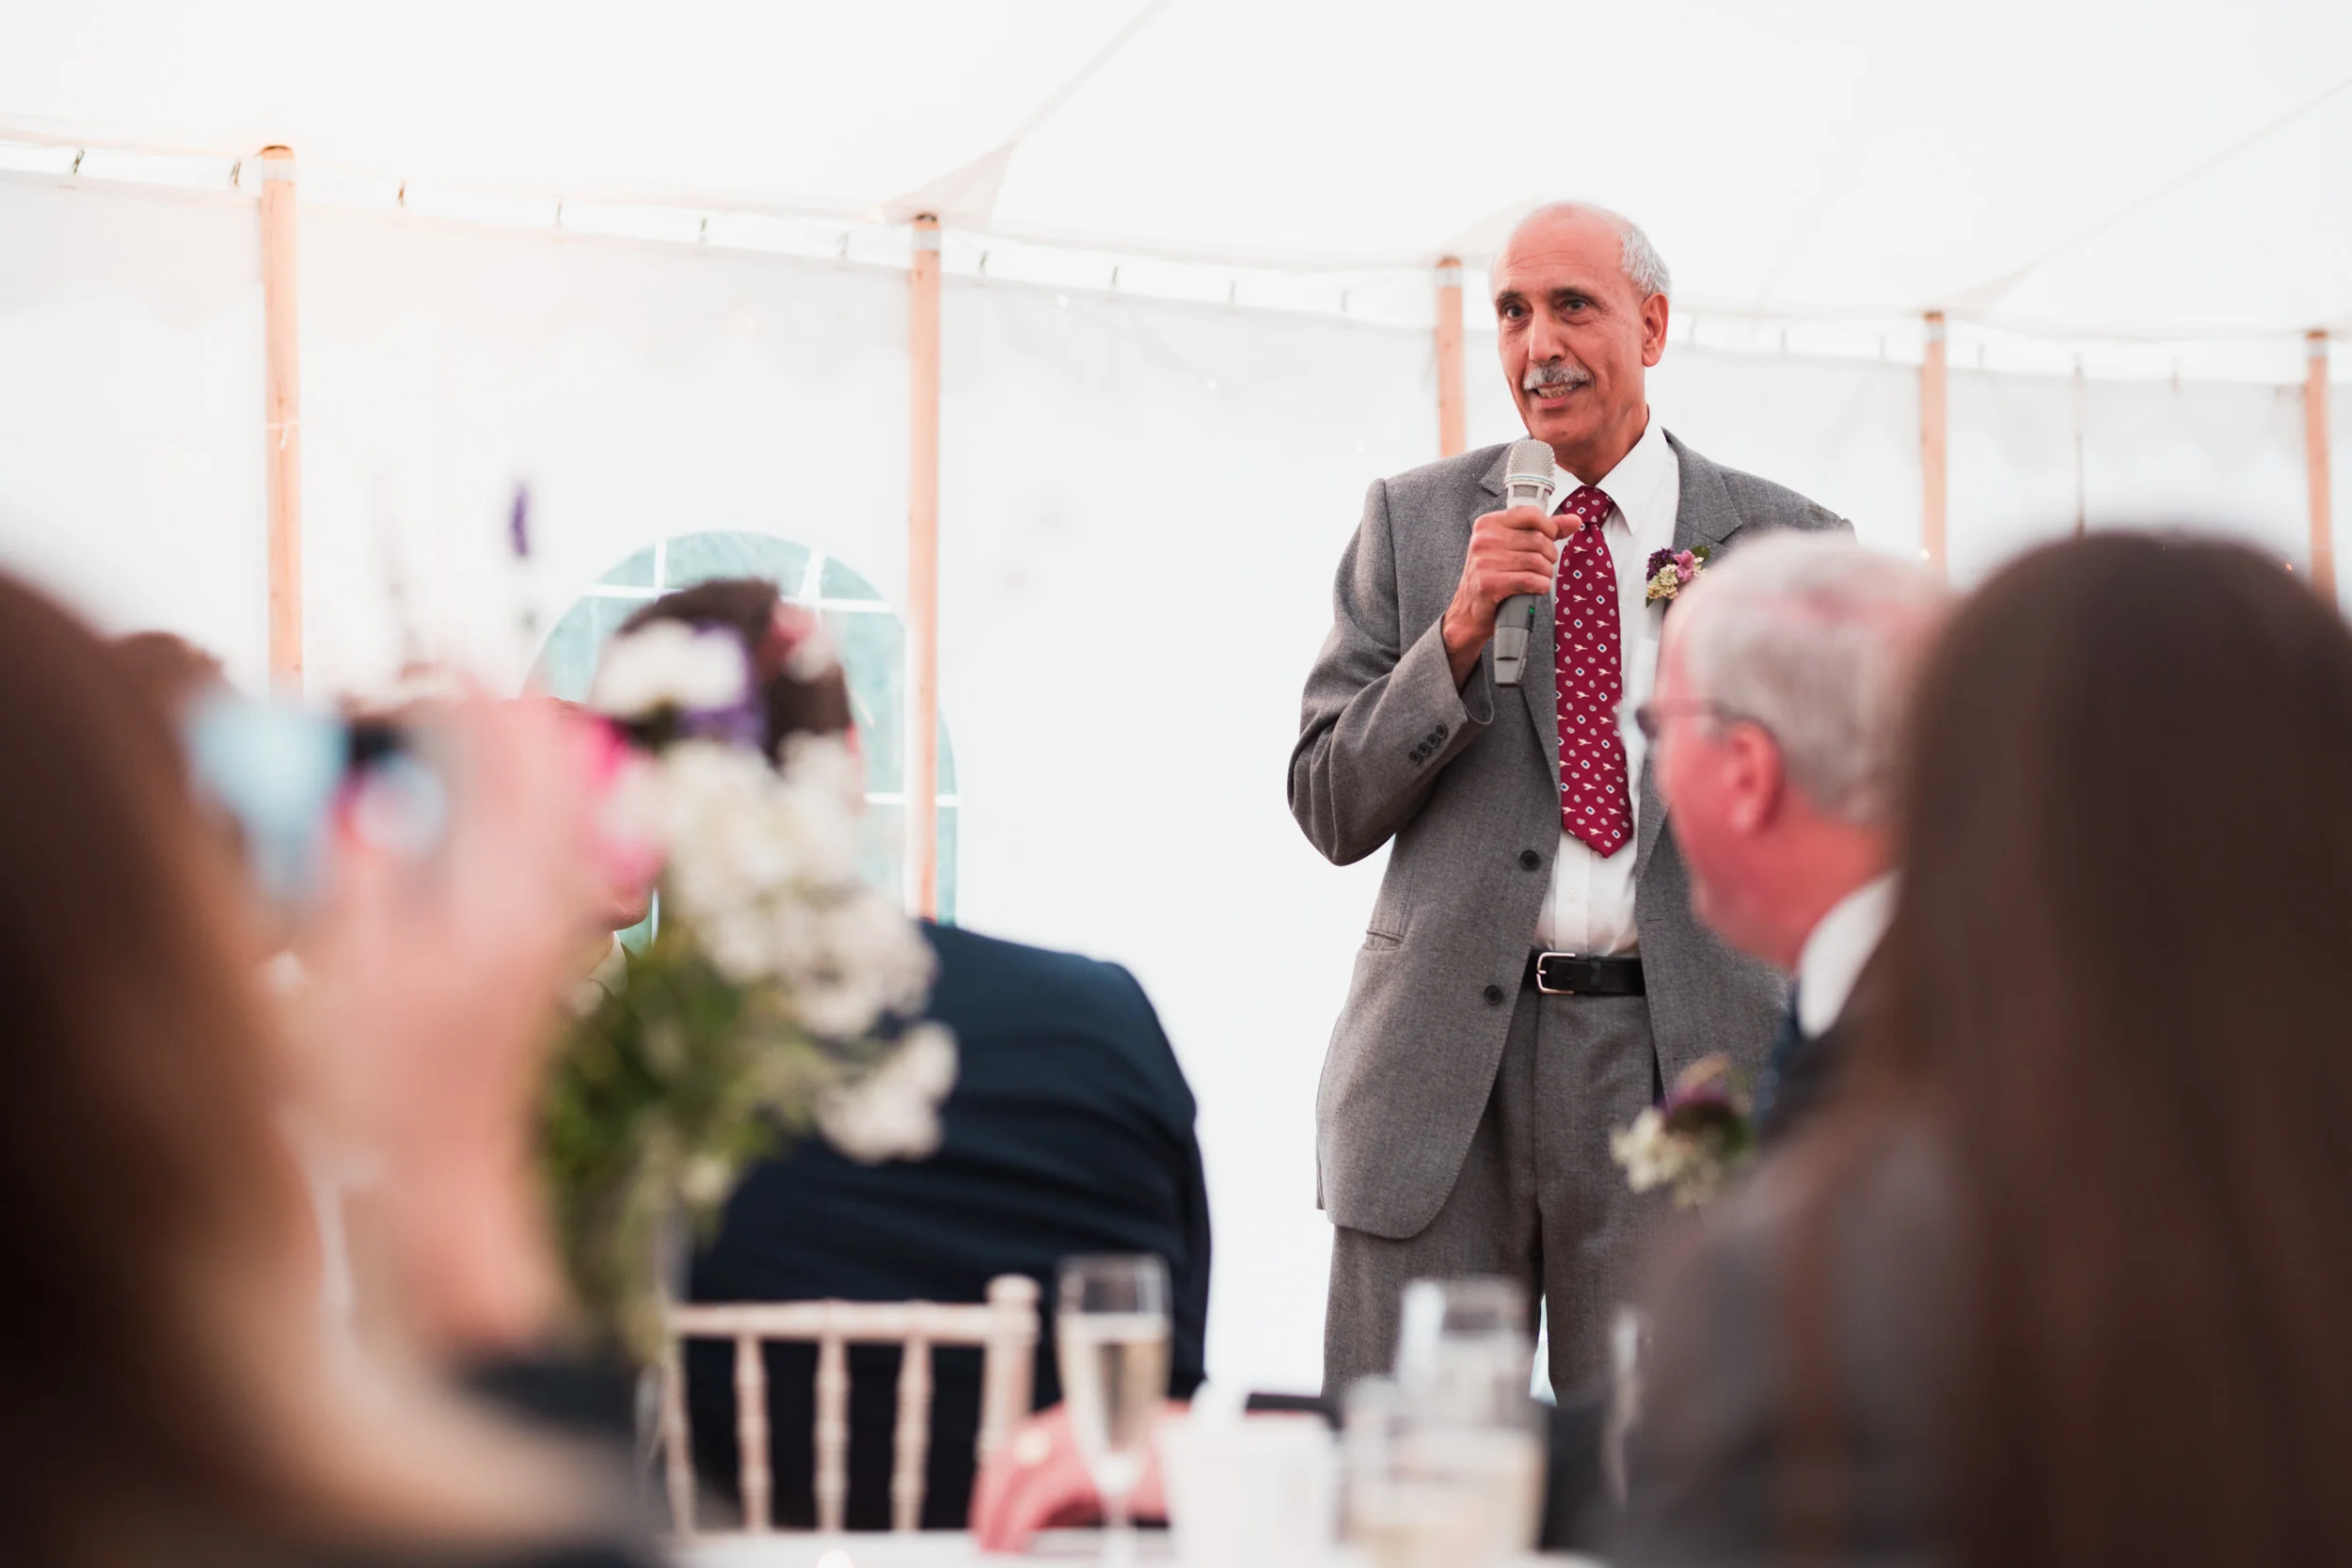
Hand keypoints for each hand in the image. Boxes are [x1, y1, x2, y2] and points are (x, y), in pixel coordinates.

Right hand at [299, 695, 599, 1353]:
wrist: (446, 1178)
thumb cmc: (383, 1089)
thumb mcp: (348, 979)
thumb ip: (360, 876)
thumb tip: (368, 792)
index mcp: (500, 902)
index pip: (508, 767)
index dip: (476, 700)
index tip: (440, 655)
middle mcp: (544, 907)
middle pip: (555, 777)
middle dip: (514, 712)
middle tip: (465, 668)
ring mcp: (553, 932)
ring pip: (566, 812)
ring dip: (530, 753)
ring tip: (489, 711)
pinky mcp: (546, 956)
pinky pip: (559, 853)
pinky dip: (535, 806)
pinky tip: (504, 799)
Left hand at [970, 1402, 1179, 1553]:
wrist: (1215, 1459)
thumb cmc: (1175, 1470)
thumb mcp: (1118, 1478)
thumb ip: (1080, 1494)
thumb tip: (1046, 1523)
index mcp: (1081, 1416)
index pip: (1022, 1443)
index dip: (999, 1482)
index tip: (991, 1514)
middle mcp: (1074, 1420)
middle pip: (1009, 1455)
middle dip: (989, 1499)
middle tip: (984, 1536)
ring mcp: (1080, 1438)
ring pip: (1015, 1476)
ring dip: (996, 1518)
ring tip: (993, 1550)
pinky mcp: (1088, 1465)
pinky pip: (1036, 1499)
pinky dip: (1015, 1526)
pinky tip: (1011, 1546)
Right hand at [1441, 504, 1559, 685]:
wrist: (1469, 612)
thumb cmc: (1492, 577)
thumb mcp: (1512, 547)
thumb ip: (1544, 531)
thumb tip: (1574, 521)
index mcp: (1488, 524)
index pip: (1531, 514)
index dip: (1549, 528)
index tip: (1549, 539)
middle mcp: (1484, 539)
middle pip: (1538, 539)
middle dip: (1549, 556)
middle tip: (1542, 566)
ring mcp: (1485, 561)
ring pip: (1537, 561)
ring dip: (1545, 573)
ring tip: (1537, 578)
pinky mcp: (1489, 583)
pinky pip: (1531, 580)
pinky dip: (1540, 586)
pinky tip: (1534, 588)